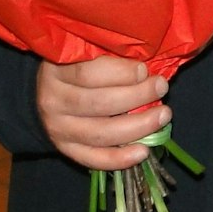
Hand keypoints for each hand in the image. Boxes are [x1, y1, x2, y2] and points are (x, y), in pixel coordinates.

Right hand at [36, 55, 170, 170]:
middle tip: (161, 88)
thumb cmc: (79, 66)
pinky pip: (93, 159)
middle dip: (137, 97)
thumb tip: (147, 69)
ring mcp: (57, 129)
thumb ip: (113, 57)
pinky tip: (143, 151)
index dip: (121, 73)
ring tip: (162, 117)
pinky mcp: (65, 150)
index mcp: (57, 70)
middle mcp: (52, 101)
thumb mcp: (88, 52)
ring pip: (100, 133)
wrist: (50, 92)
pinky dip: (120, 158)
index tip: (145, 70)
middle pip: (99, 103)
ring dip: (137, 127)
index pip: (88, 73)